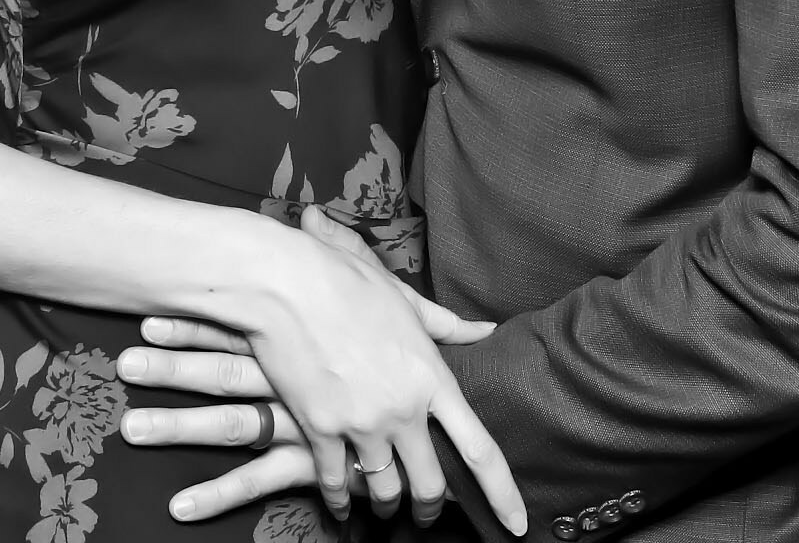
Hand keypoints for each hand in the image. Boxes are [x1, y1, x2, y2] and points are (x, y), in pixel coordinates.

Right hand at [118, 208, 525, 532]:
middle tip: (430, 514)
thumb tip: (486, 329)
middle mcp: (402, 409)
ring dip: (386, 505)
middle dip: (433, 508)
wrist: (283, 282)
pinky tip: (340, 503)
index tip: (515, 525)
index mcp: (431, 376)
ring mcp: (360, 423)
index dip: (502, 493)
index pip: (480, 449)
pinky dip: (339, 497)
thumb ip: (447, 325)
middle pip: (431, 484)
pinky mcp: (319, 428)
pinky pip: (336, 481)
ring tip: (384, 507)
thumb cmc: (345, 280)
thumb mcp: (404, 299)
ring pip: (384, 489)